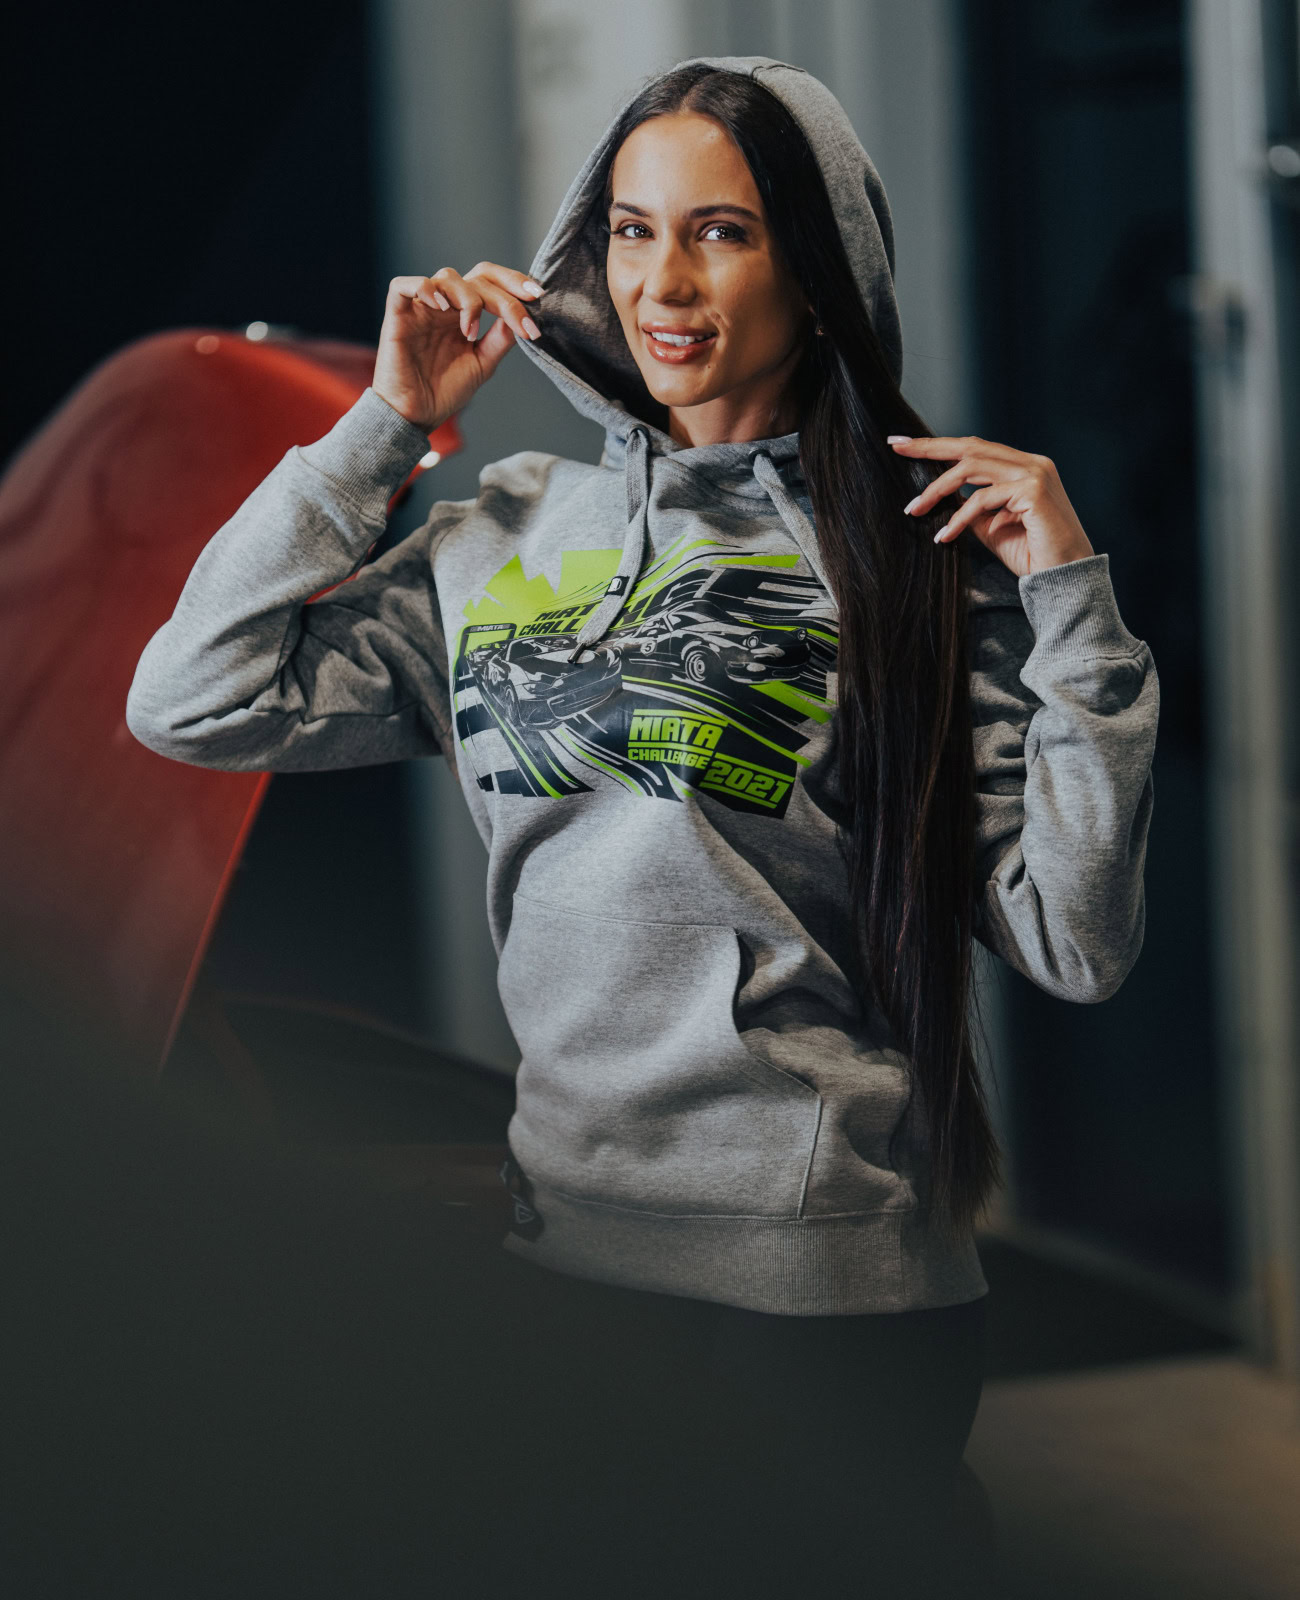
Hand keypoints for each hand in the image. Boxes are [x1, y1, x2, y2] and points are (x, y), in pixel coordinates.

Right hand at [372, 262, 545, 432]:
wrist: (416, 416)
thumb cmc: (445, 392)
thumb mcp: (482, 363)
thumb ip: (500, 339)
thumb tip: (522, 316)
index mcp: (464, 314)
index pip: (491, 284)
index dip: (514, 284)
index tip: (538, 297)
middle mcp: (445, 306)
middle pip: (476, 275)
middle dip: (504, 289)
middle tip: (520, 313)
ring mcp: (421, 309)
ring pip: (447, 276)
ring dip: (468, 299)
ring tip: (470, 332)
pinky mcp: (397, 315)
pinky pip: (403, 285)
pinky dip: (425, 289)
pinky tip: (442, 309)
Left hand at [888, 434, 1095, 576]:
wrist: (1064, 579)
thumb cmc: (1032, 554)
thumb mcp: (991, 527)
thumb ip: (971, 508)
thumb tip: (940, 498)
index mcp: (1024, 467)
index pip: (976, 448)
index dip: (939, 445)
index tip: (905, 444)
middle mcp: (1032, 463)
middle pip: (971, 446)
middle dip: (930, 447)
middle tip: (897, 448)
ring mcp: (1035, 474)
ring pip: (972, 469)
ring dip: (937, 489)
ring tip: (914, 509)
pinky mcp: (1033, 491)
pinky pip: (982, 499)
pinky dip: (958, 518)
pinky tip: (944, 536)